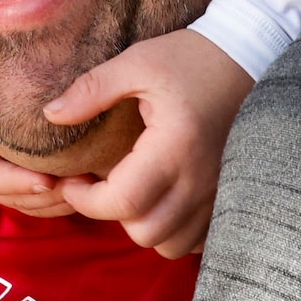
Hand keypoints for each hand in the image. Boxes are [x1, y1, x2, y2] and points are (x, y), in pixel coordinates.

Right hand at [0, 64, 72, 216]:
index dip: (13, 182)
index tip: (46, 180)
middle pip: (9, 196)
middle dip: (43, 198)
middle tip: (79, 187)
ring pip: (27, 202)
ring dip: (57, 202)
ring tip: (89, 188)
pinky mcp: (17, 175)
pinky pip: (38, 197)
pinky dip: (62, 198)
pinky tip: (87, 185)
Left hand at [46, 29, 250, 256]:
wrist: (249, 55)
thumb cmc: (190, 58)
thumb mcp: (136, 63)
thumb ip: (91, 90)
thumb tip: (51, 115)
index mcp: (174, 147)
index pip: (123, 202)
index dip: (85, 200)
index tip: (71, 180)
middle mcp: (200, 179)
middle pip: (146, 233)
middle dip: (112, 215)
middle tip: (99, 185)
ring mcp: (219, 192)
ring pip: (172, 244)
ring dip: (144, 225)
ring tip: (131, 191)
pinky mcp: (229, 195)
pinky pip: (197, 238)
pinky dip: (174, 229)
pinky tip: (161, 199)